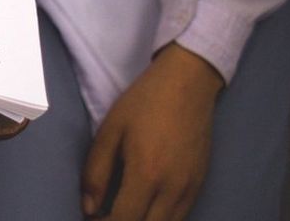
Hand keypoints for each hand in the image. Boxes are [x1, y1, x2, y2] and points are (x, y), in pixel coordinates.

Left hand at [81, 43, 223, 220]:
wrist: (188, 83)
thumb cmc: (144, 103)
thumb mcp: (110, 131)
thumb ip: (96, 172)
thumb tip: (88, 208)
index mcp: (147, 174)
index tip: (90, 219)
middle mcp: (173, 189)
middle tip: (103, 218)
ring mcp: (191, 188)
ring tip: (122, 213)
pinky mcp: (200, 184)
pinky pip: (181, 215)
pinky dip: (161, 219)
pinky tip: (144, 208)